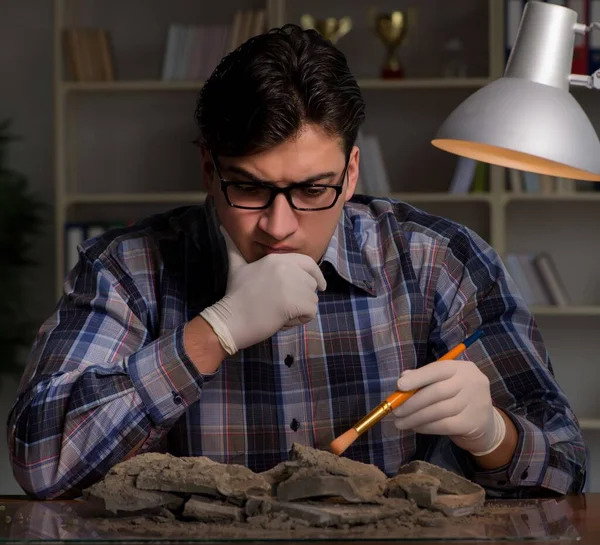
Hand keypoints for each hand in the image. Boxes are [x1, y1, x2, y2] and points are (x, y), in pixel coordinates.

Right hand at [200, 227, 326, 353]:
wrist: (231, 319)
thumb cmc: (234, 295)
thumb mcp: (236, 267)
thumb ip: (234, 248)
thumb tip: (223, 228)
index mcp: (277, 258)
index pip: (309, 263)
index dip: (317, 275)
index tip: (320, 286)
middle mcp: (288, 267)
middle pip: (312, 283)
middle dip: (303, 296)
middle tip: (284, 305)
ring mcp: (292, 285)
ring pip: (312, 299)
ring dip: (300, 310)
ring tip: (280, 313)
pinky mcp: (296, 303)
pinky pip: (311, 312)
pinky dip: (300, 320)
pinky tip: (282, 320)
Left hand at [392, 360, 505, 456]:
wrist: (484, 422)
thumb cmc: (457, 396)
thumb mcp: (445, 382)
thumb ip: (425, 378)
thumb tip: (403, 379)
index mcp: (462, 368)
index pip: (438, 369)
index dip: (418, 377)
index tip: (399, 386)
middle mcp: (472, 382)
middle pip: (437, 391)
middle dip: (412, 402)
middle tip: (395, 411)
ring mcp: (476, 402)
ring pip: (439, 411)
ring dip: (416, 418)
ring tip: (401, 423)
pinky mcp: (474, 422)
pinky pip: (444, 425)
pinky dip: (426, 427)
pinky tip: (416, 428)